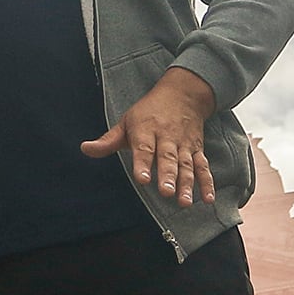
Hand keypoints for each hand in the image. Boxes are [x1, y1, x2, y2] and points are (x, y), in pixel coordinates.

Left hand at [82, 67, 218, 205]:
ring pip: (186, 165)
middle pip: (168, 158)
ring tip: (185, 201)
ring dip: (187, 183)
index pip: (144, 149)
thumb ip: (108, 140)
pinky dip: (207, 182)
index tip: (142, 180)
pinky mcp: (197, 149)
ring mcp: (183, 145)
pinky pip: (203, 167)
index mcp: (146, 130)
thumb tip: (85, 149)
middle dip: (168, 176)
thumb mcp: (126, 122)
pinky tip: (208, 199)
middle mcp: (166, 138)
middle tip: (166, 192)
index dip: (142, 164)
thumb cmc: (149, 111)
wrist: (183, 94)